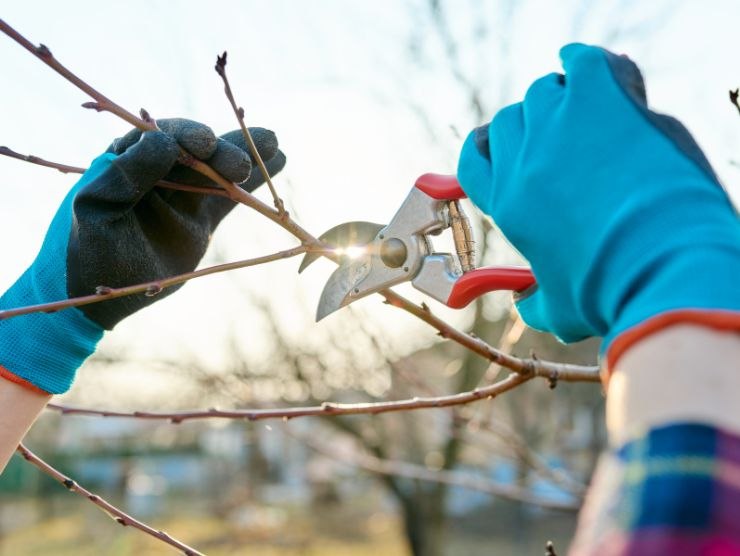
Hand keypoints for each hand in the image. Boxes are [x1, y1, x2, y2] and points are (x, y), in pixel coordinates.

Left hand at [0, 119, 285, 392]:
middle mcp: (158, 171)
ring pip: (218, 169)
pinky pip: (230, 194)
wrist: (103, 295)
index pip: (162, 136)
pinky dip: (252, 182)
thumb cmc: (92, 250)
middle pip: (197, 150)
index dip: (187, 135)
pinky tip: (277, 160)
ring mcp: (183, 194)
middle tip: (240, 166)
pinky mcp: (201, 217)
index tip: (206, 143)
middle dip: (221, 151)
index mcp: (127, 160)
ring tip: (275, 144)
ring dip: (244, 156)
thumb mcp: (99, 211)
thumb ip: (127, 175)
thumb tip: (165, 141)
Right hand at [457, 43, 739, 366]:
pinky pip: (582, 62)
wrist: (660, 265)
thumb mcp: (562, 311)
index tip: (498, 148)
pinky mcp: (600, 100)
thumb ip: (536, 304)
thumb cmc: (610, 292)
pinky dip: (585, 61)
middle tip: (558, 139)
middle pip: (509, 122)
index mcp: (509, 205)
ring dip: (561, 100)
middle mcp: (524, 161)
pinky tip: (596, 70)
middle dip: (529, 128)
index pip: (473, 161)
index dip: (483, 150)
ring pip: (544, 92)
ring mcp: (558, 126)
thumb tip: (525, 305)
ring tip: (589, 116)